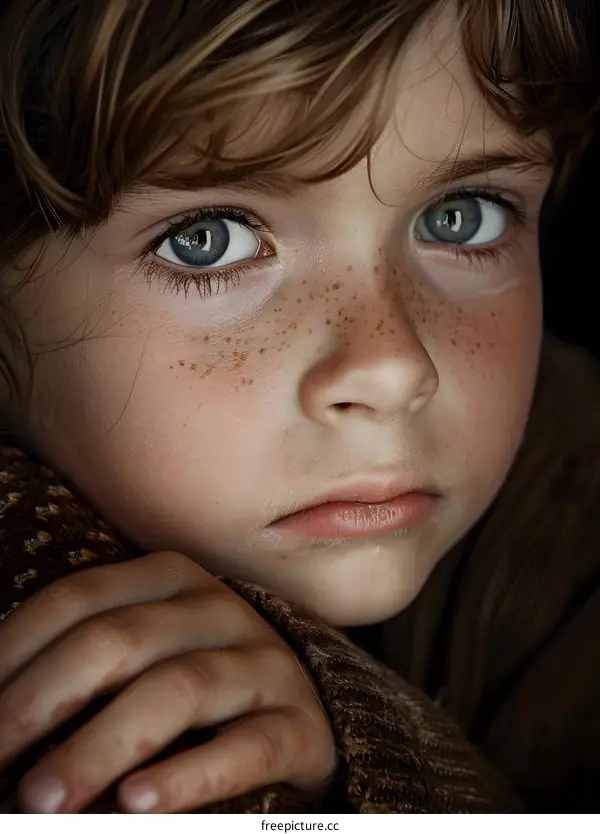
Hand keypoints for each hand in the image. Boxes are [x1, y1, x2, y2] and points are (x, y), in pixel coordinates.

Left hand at [0, 551, 335, 812]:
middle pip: (117, 641)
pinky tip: (137, 805)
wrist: (299, 713)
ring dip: (100, 746)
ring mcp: (264, 663)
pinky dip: (188, 775)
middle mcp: (218, 608)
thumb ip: (78, 667)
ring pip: (176, 690)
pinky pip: (245, 747)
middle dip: (41, 704)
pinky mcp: (300, 725)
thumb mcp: (140, 655)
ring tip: (45, 801)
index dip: (12, 653)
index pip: (75, 600)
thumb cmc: (195, 685)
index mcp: (169, 579)